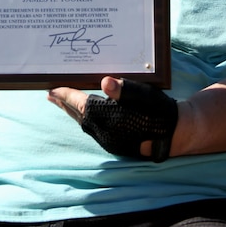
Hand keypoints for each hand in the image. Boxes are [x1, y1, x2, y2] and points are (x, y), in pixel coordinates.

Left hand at [49, 77, 177, 161]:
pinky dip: (83, 119)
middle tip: (49, 95)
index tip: (51, 88)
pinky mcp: (115, 144)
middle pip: (77, 115)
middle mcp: (104, 131)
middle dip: (63, 104)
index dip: (65, 94)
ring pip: (84, 123)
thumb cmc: (158, 111)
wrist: (176, 134)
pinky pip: (92, 129)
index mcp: (107, 117)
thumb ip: (123, 89)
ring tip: (62, 103)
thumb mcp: (143, 95)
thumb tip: (105, 82)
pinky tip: (84, 115)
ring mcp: (109, 140)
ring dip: (72, 112)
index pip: (79, 103)